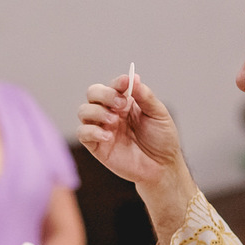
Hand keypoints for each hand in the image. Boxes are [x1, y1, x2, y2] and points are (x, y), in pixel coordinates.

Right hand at [76, 74, 197, 242]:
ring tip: (114, 121)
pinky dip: (91, 131)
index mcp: (125, 102)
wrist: (161, 167)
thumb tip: (133, 77)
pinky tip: (107, 136)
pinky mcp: (96, 146)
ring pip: (84, 111)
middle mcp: (111, 112)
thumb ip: (145, 96)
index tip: (126, 84)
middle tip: (122, 105)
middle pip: (93, 93)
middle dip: (105, 95)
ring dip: (97, 112)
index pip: (113, 86)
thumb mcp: (159, 114)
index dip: (117, 83)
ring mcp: (102, 128)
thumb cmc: (162, 140)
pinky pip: (82, 132)